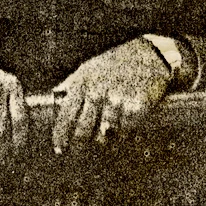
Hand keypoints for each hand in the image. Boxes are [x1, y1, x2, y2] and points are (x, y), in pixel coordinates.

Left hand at [52, 37, 171, 153]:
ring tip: (108, 134)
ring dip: (106, 140)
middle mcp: (98, 92)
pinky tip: (125, 126)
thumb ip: (73, 84)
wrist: (149, 55)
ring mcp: (117, 100)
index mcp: (83, 82)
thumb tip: (56, 100)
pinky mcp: (136, 107)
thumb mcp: (90, 68)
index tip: (58, 149)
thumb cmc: (116, 63)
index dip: (60, 136)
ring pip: (105, 135)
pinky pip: (125, 131)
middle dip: (82, 143)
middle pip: (83, 131)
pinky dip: (124, 133)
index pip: (66, 115)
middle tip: (83, 149)